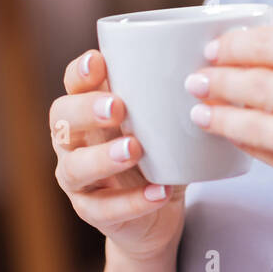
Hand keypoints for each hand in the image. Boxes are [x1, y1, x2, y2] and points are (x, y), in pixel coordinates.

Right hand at [50, 50, 185, 265]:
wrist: (158, 207)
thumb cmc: (157, 149)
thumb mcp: (164, 121)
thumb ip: (173, 98)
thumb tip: (211, 72)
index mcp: (88, 108)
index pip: (73, 83)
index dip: (80, 72)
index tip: (99, 61)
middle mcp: (73, 140)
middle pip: (61, 119)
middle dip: (85, 110)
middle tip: (117, 107)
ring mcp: (77, 178)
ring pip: (74, 167)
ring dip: (103, 157)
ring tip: (134, 150)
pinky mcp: (90, 211)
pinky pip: (102, 208)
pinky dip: (131, 202)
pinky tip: (157, 193)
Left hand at [184, 25, 272, 242]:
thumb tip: (270, 55)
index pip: (271, 43)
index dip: (234, 44)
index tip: (213, 45)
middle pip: (254, 82)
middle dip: (216, 79)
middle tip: (194, 77)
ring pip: (252, 123)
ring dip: (220, 115)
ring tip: (199, 109)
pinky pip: (270, 158)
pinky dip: (247, 145)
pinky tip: (234, 137)